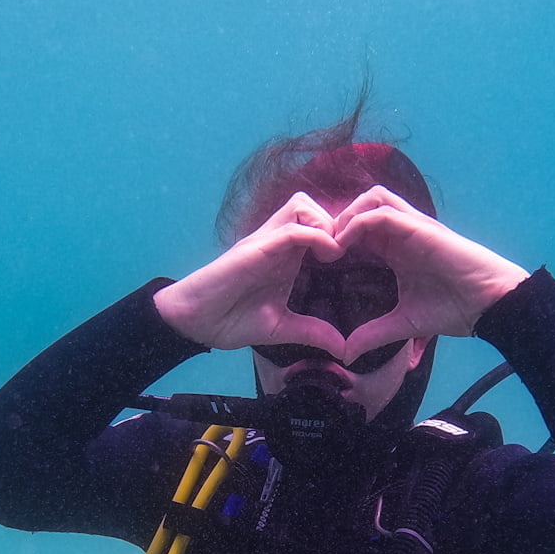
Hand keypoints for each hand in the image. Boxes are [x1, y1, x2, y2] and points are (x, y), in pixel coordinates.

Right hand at [154, 193, 351, 351]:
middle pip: (311, 205)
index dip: (341, 234)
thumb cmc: (229, 319)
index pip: (316, 225)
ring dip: (325, 223)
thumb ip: (311, 332)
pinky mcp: (255, 248)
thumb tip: (342, 348)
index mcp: (284, 256)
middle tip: (351, 250)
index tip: (361, 257)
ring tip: (338, 252)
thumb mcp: (281, 327)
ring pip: (302, 205)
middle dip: (335, 221)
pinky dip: (316, 236)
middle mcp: (275, 242)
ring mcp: (265, 242)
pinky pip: (292, 229)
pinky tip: (329, 257)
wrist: (193, 321)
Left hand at [329, 190, 528, 360]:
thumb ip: (374, 334)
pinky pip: (381, 213)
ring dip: (347, 216)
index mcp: (398, 249)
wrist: (490, 303)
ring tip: (331, 243)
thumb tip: (346, 354)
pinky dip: (358, 223)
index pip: (361, 229)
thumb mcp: (404, 323)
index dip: (336, 239)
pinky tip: (344, 245)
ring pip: (371, 199)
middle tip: (319, 249)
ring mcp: (413, 226)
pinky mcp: (420, 227)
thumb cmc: (456, 308)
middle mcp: (404, 232)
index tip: (317, 262)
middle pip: (362, 205)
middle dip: (337, 221)